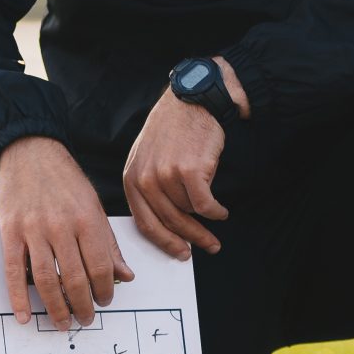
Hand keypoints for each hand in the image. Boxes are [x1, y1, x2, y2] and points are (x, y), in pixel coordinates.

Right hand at [0, 136, 131, 327]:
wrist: (30, 151)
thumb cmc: (65, 180)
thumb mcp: (94, 206)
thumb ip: (109, 243)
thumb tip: (126, 276)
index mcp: (87, 219)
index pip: (101, 266)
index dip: (105, 289)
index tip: (106, 301)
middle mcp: (61, 225)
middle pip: (75, 278)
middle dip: (83, 305)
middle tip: (86, 319)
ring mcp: (34, 229)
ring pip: (47, 280)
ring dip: (56, 307)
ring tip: (63, 322)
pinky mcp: (10, 231)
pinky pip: (14, 271)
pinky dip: (18, 298)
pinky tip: (25, 316)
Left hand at [123, 57, 247, 260]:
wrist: (192, 101)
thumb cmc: (173, 129)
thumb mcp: (147, 156)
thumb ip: (149, 187)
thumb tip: (165, 221)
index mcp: (132, 178)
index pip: (144, 222)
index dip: (164, 241)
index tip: (179, 251)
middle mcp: (145, 179)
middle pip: (169, 223)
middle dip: (190, 239)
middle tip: (207, 247)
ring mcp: (167, 176)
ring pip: (189, 213)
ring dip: (205, 219)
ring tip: (217, 217)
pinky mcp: (190, 172)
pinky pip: (205, 205)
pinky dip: (216, 211)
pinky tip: (221, 211)